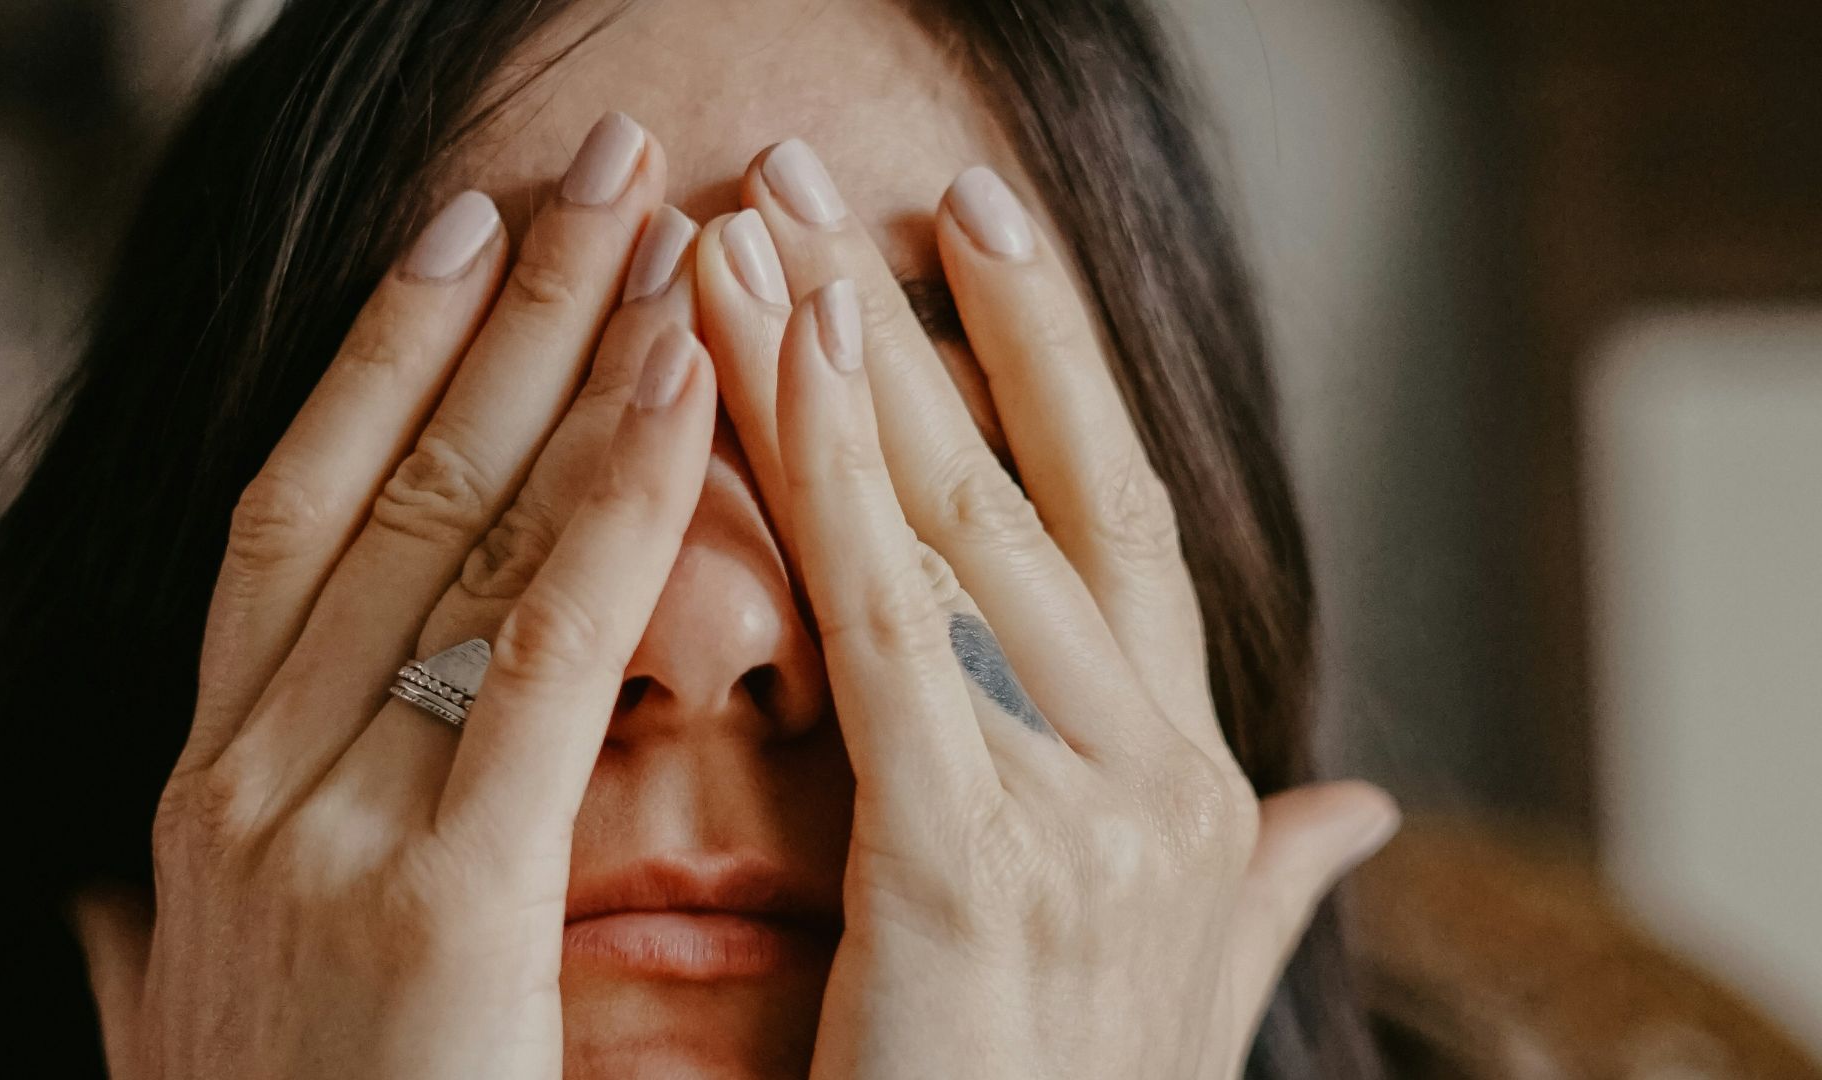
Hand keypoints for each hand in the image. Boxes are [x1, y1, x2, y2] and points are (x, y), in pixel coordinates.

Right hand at [70, 114, 719, 1078]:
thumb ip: (162, 946)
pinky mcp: (428, 903)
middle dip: (494, 302)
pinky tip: (687, 385)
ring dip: (563, 352)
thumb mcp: (196, 1039)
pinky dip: (612, 505)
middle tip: (588, 159)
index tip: (463, 237)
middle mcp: (242, 778)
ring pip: (452, 528)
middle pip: (383, 481)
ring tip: (658, 214)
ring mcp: (315, 829)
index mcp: (211, 793)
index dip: (383, 360)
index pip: (303, 516)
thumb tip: (111, 902)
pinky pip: (540, 653)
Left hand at [695, 142, 1399, 1078]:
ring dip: (843, 358)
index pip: (1118, 525)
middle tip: (806, 176)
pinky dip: (829, 476)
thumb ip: (1267, 883)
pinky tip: (763, 352)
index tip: (972, 234)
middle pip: (1025, 492)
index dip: (1045, 367)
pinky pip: (887, 627)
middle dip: (915, 322)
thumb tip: (1363, 807)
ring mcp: (1083, 809)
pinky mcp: (969, 855)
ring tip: (751, 222)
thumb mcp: (1186, 989)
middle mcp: (1161, 773)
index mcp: (1193, 784)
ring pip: (953, 528)